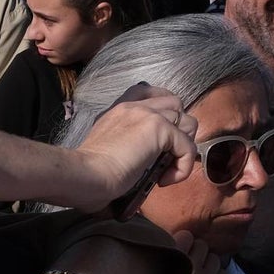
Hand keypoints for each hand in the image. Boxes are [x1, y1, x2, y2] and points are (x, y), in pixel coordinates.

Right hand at [67, 84, 197, 212]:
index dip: (163, 109)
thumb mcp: (105, 147)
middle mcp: (134, 106)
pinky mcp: (160, 129)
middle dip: (179, 129)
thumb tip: (136, 165)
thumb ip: (122, 144)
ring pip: (188, 122)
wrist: (85, 174)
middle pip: (176, 104)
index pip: (149, 92)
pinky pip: (188, 146)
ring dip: (183, 146)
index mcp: (119, 109)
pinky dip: (183, 166)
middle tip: (166, 154)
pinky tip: (164, 180)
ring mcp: (148, 115)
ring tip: (167, 167)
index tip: (161, 133)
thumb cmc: (87, 171)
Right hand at [134, 231, 226, 273]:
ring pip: (215, 258)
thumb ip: (161, 267)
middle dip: (195, 249)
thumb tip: (168, 250)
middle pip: (203, 245)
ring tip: (197, 270)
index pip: (186, 236)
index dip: (181, 239)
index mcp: (175, 268)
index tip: (176, 246)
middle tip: (186, 258)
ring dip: (207, 260)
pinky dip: (216, 273)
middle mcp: (196, 272)